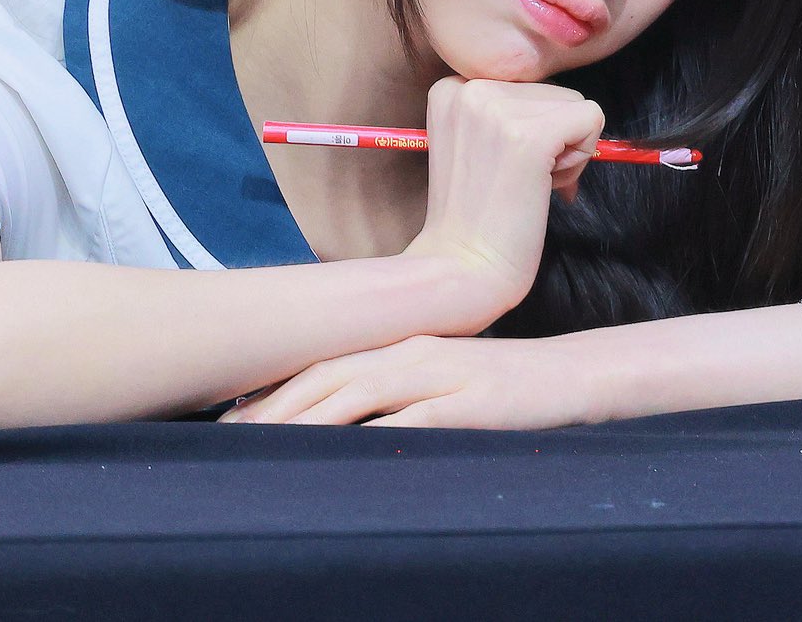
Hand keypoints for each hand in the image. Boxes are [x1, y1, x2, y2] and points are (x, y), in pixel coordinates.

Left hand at [215, 333, 602, 429]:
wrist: (571, 378)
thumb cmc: (501, 390)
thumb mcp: (440, 383)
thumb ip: (395, 397)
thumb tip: (345, 427)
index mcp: (400, 349)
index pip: (326, 366)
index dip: (277, 390)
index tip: (234, 415)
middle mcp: (411, 354)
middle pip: (330, 376)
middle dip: (276, 404)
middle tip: (230, 433)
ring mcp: (441, 375)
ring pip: (360, 392)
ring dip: (310, 416)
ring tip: (267, 441)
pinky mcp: (470, 403)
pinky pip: (416, 419)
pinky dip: (378, 432)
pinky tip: (346, 452)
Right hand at [399, 75, 603, 327]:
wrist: (461, 267)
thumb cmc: (475, 218)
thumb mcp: (475, 143)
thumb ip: (509, 114)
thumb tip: (575, 108)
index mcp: (451, 87)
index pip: (528, 85)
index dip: (531, 127)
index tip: (506, 166)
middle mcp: (470, 88)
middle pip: (554, 92)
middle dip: (553, 137)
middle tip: (521, 181)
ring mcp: (498, 109)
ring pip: (576, 106)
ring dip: (567, 150)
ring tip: (528, 185)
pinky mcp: (530, 136)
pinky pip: (592, 119)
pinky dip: (583, 157)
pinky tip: (547, 186)